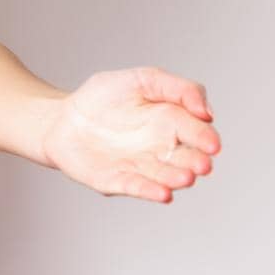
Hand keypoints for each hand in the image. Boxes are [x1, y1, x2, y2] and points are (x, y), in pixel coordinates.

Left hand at [40, 66, 219, 202]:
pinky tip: (163, 194)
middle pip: (185, 158)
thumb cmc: (104, 97)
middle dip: (196, 162)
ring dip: (176, 178)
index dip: (205, 138)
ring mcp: (141, 166)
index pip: (195, 131)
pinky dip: (150, 191)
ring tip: (186, 178)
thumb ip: (177, 88)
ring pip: (164, 176)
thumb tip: (206, 111)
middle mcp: (161, 149)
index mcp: (170, 122)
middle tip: (203, 165)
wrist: (62, 117)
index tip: (212, 144)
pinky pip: (137, 187)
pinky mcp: (118, 180)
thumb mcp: (142, 80)